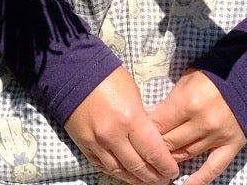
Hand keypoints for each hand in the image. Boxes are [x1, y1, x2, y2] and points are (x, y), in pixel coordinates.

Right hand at [64, 68, 178, 184]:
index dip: (166, 166)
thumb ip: (142, 119)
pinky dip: (116, 173)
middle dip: (154, 177)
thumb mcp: (134, 94)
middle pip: (138, 167)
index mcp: (130, 119)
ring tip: (146, 182)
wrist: (74, 72)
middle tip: (163, 180)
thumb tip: (150, 138)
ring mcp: (96, 143)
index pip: (153, 153)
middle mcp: (113, 136)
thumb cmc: (108, 77)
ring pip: (119, 171)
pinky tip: (125, 175)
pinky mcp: (84, 145)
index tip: (173, 171)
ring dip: (135, 179)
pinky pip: (102, 166)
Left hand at [150, 70, 246, 184]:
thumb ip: (169, 101)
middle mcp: (201, 123)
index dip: (145, 130)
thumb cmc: (212, 76)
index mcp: (187, 103)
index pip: (158, 125)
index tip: (137, 133)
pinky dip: (199, 180)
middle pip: (169, 143)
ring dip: (171, 159)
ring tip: (159, 161)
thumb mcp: (185, 80)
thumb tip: (151, 119)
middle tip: (146, 147)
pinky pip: (213, 168)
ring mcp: (216, 137)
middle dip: (155, 146)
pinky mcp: (230, 146)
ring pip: (186, 155)